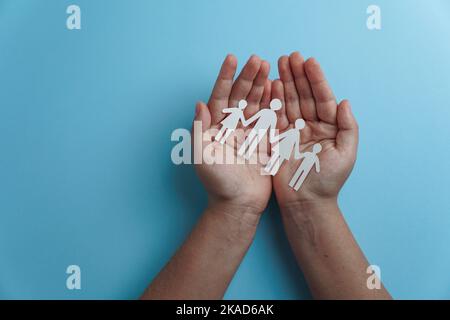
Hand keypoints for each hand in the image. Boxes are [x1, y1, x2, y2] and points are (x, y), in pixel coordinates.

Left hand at [193, 55, 271, 215]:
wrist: (238, 204)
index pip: (219, 96)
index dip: (225, 77)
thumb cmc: (217, 183)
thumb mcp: (202, 156)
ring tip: (269, 67)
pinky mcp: (264, 141)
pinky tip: (277, 87)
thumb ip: (200, 129)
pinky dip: (273, 102)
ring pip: (255, 103)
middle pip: (240, 96)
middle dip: (248, 77)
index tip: (232, 59)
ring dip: (261, 85)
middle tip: (258, 59)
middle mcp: (231, 126)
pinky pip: (269, 117)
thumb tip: (199, 103)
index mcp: (215, 127)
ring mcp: (249, 132)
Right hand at [272, 52, 358, 207]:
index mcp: (329, 127)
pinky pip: (275, 115)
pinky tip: (270, 85)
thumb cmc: (328, 181)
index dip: (316, 80)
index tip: (308, 61)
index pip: (322, 98)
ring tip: (278, 64)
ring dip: (284, 82)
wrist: (305, 202)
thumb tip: (345, 101)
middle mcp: (311, 125)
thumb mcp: (346, 154)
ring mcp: (293, 131)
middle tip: (289, 56)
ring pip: (288, 102)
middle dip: (297, 75)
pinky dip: (272, 100)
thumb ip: (348, 127)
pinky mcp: (278, 138)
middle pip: (303, 95)